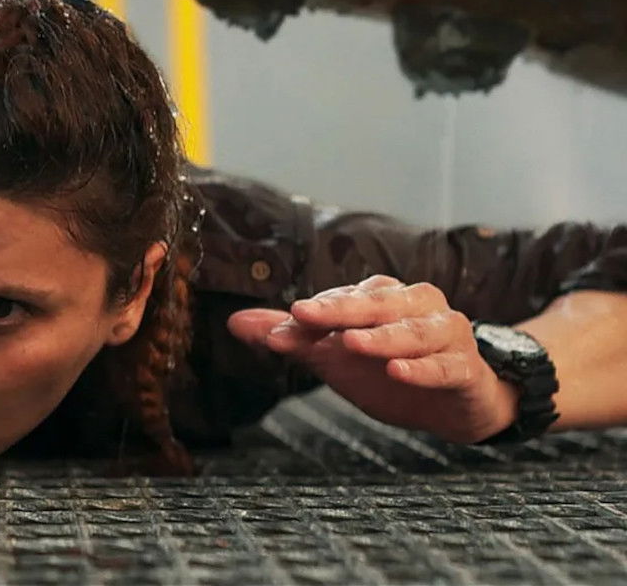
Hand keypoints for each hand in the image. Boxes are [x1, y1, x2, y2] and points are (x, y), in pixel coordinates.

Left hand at [227, 275, 518, 442]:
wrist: (453, 404)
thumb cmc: (390, 369)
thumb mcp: (335, 356)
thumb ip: (291, 337)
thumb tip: (235, 322)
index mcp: (382, 297)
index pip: (340, 301)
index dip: (309, 314)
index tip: (276, 329)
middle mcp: (416, 306)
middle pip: (376, 303)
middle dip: (338, 308)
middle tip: (301, 314)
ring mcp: (444, 334)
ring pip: (413, 331)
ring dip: (381, 337)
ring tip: (350, 342)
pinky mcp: (464, 368)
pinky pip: (445, 366)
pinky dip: (423, 369)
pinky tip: (398, 371)